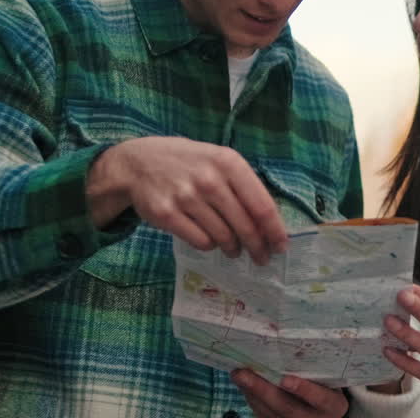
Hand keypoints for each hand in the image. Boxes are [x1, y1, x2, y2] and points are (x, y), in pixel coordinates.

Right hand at [86, 136, 287, 263]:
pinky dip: (209, 246)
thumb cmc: (189, 163)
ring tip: (234, 249)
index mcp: (228, 162)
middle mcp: (209, 179)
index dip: (275, 230)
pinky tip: (210, 240)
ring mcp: (186, 197)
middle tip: (262, 258)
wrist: (139, 162)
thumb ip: (243, 186)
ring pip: (223, 236)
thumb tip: (269, 223)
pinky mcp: (167, 215)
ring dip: (233, 248)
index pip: (261, 205)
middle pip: (245, 225)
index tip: (281, 247)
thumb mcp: (219, 161)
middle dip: (258, 247)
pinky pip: (201, 241)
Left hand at [232, 370, 347, 417]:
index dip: (303, 389)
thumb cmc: (329, 388)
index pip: (320, 398)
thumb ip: (318, 368)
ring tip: (237, 374)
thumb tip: (291, 343)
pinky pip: (262, 413)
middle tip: (243, 374)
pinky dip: (251, 397)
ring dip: (251, 392)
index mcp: (331, 405)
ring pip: (270, 412)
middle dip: (263, 390)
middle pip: (286, 407)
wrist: (326, 413)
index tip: (286, 380)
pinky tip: (243, 383)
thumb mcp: (332, 379)